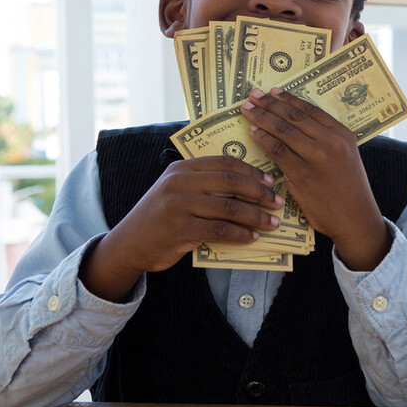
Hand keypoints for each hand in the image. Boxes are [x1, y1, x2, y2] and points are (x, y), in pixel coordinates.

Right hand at [83, 156, 284, 300]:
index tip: (271, 181)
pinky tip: (252, 237)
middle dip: (260, 193)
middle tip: (278, 202)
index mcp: (182, 168)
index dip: (252, 171)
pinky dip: (240, 233)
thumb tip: (250, 187)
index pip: (225, 162)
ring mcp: (178, 205)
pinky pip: (219, 230)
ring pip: (229, 207)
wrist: (128, 244)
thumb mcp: (177, 191)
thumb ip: (205, 184)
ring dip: (256, 216)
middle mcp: (179, 182)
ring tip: (272, 223)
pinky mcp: (179, 229)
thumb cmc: (161, 217)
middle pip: (231, 182)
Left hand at [240, 87, 389, 269]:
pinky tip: (253, 132)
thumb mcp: (346, 157)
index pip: (311, 110)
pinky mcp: (302, 174)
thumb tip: (295, 126)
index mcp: (343, 135)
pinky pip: (277, 151)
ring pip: (283, 130)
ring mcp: (317, 158)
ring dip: (262, 117)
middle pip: (294, 117)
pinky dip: (263, 139)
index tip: (272, 92)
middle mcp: (331, 142)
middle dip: (270, 104)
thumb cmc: (349, 189)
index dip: (288, 99)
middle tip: (253, 95)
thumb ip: (326, 141)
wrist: (355, 218)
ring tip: (247, 109)